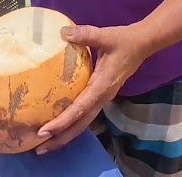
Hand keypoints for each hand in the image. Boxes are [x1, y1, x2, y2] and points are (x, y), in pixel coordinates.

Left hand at [35, 23, 153, 154]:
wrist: (142, 44)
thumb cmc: (123, 40)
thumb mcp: (105, 35)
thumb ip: (85, 34)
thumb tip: (62, 33)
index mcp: (102, 87)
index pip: (79, 109)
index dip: (62, 122)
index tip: (44, 131)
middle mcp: (102, 97)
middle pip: (80, 125)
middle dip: (60, 138)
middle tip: (38, 149)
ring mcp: (102, 98)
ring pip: (82, 123)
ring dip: (64, 134)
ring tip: (44, 143)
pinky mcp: (100, 95)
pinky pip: (84, 114)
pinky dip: (70, 123)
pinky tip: (57, 124)